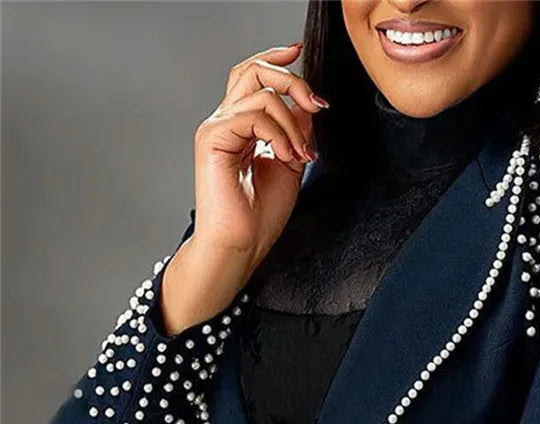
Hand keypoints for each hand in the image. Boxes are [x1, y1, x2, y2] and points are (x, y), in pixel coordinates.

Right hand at [193, 41, 328, 263]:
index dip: (277, 59)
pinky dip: (279, 134)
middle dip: (292, 81)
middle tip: (316, 105)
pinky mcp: (213, 139)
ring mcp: (216, 128)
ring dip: (293, 123)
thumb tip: (307, 104)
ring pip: (262, 94)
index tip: (301, 52)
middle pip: (254, 71)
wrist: (240, 246)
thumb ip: (296, 131)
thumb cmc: (259, 216)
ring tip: (302, 154)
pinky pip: (253, 116)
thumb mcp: (290, 164)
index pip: (254, 76)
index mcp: (240, 126)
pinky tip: (287, 156)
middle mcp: (225, 121)